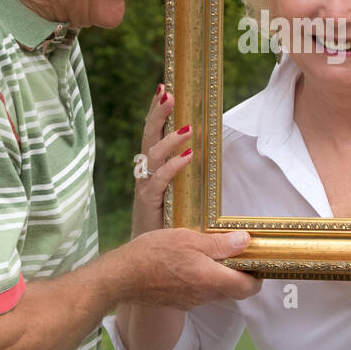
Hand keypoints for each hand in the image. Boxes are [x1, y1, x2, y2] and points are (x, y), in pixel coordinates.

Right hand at [116, 226, 261, 308]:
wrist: (121, 277)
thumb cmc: (154, 253)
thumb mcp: (188, 239)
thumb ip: (219, 243)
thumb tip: (245, 241)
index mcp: (211, 280)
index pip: (248, 288)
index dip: (257, 277)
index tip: (256, 261)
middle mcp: (205, 296)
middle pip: (234, 291)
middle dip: (240, 275)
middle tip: (237, 253)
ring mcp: (191, 301)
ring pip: (216, 292)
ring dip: (220, 276)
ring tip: (212, 254)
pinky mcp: (179, 302)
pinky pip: (199, 293)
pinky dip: (203, 280)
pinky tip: (191, 263)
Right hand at [130, 83, 192, 239]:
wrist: (149, 260)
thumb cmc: (167, 226)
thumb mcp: (180, 195)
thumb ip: (189, 176)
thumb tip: (206, 155)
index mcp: (153, 168)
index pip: (154, 134)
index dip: (157, 112)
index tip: (164, 89)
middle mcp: (145, 174)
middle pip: (149, 137)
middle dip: (157, 114)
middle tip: (169, 93)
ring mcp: (144, 188)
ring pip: (153, 156)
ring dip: (170, 139)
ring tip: (188, 128)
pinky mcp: (148, 203)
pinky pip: (158, 181)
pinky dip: (173, 167)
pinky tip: (188, 157)